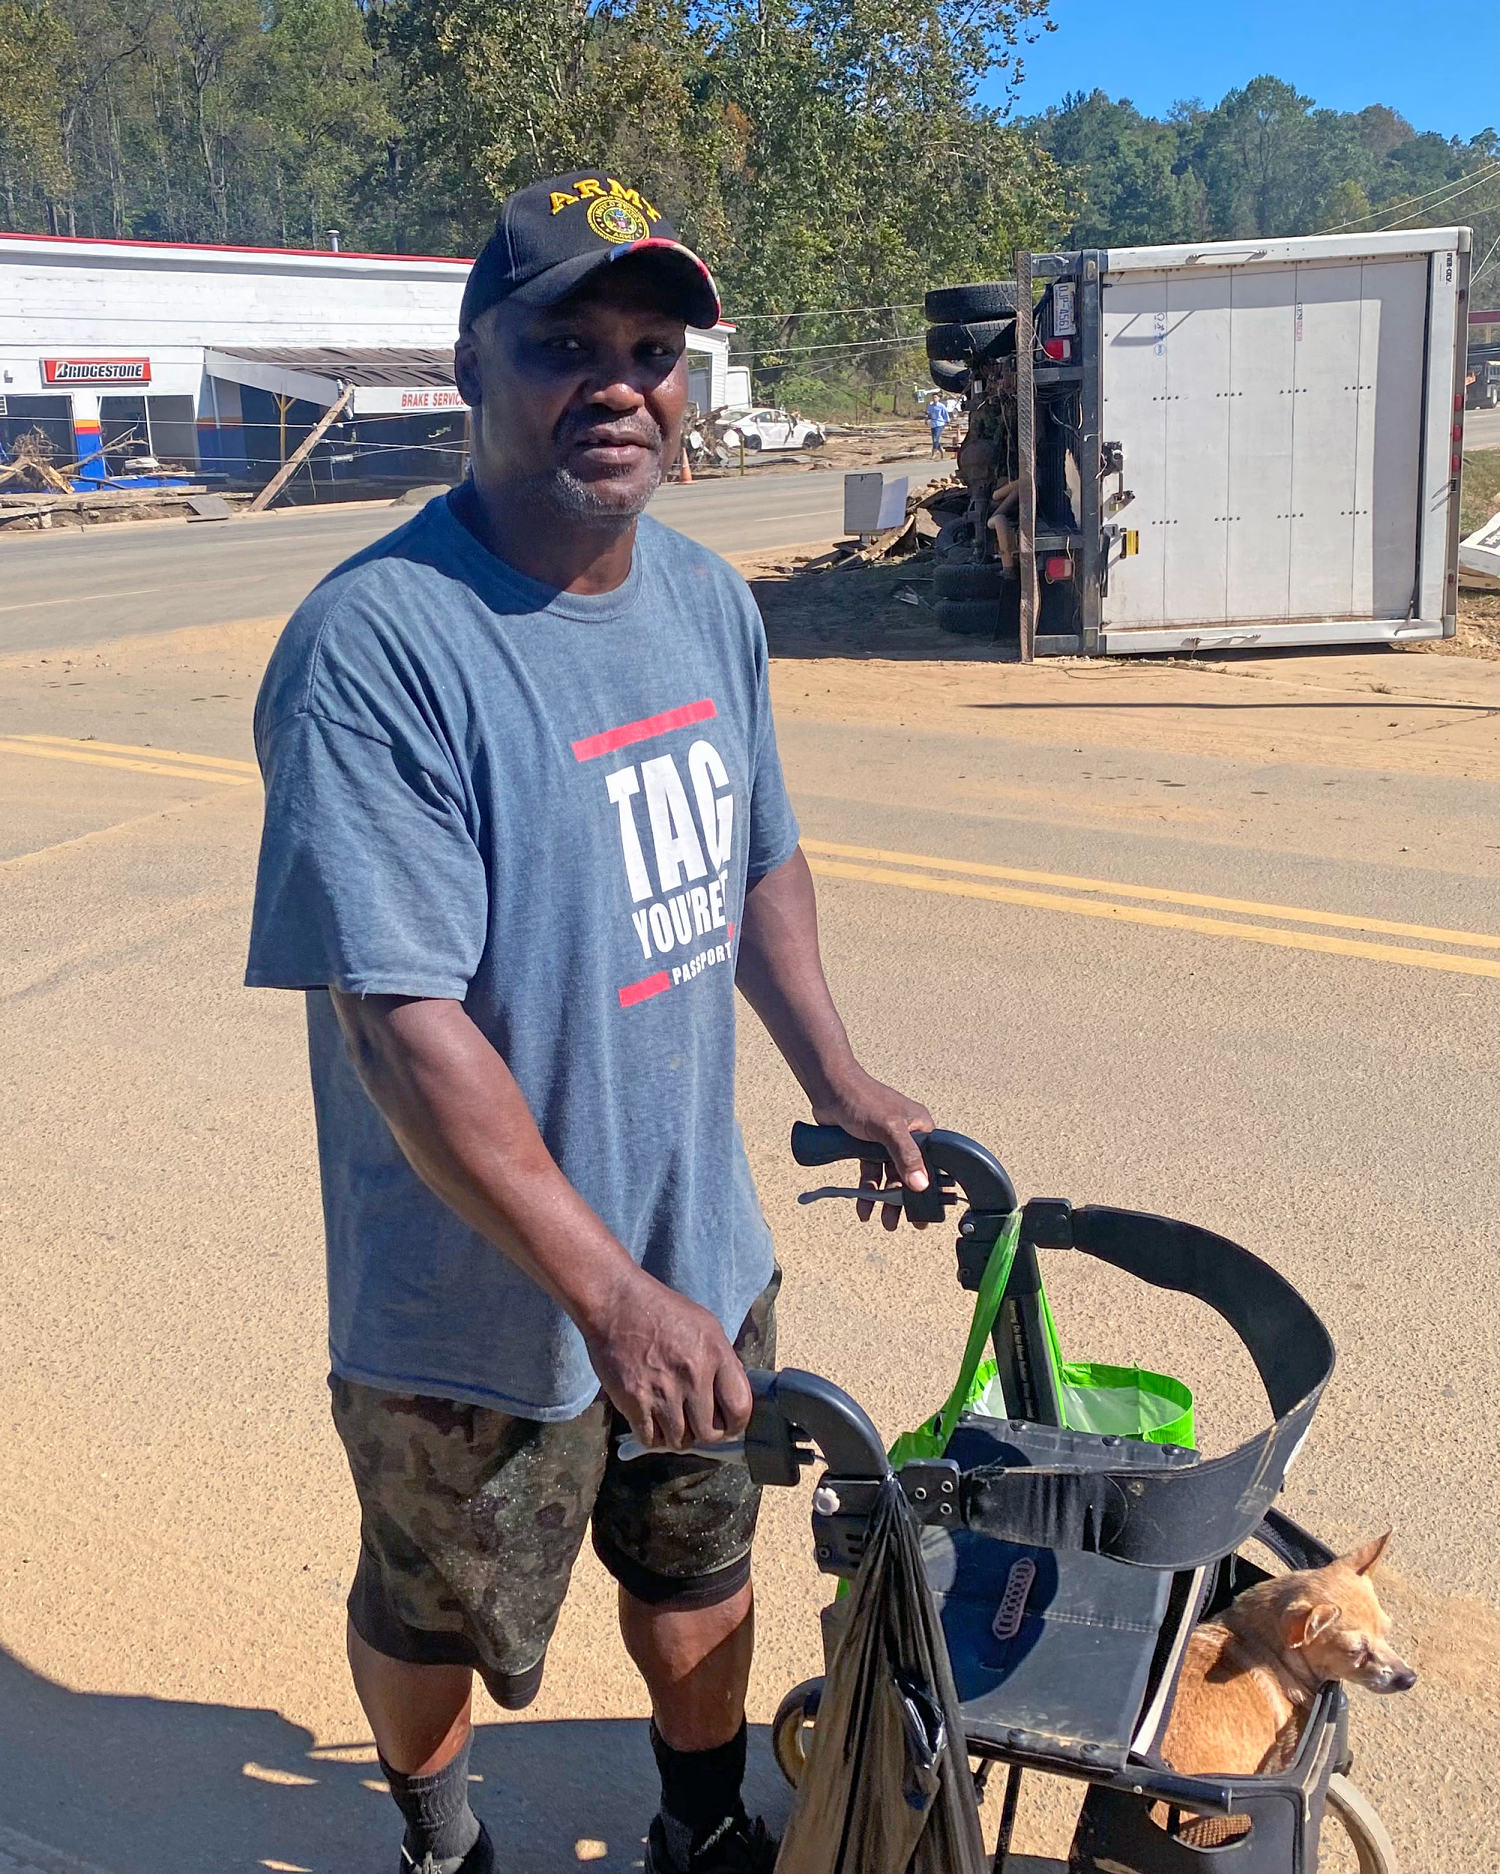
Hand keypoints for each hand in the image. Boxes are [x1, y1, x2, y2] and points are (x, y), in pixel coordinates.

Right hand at [582, 1267, 752, 1451]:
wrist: (616, 1303)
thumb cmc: (662, 1312)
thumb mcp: (705, 1326)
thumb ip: (722, 1362)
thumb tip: (731, 1398)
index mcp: (715, 1354)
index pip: (740, 1408)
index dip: (736, 1424)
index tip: (727, 1425)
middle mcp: (692, 1375)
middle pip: (709, 1433)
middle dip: (704, 1434)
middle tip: (695, 1424)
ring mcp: (662, 1391)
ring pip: (679, 1441)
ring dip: (677, 1436)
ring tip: (671, 1419)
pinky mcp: (634, 1401)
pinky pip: (650, 1439)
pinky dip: (652, 1436)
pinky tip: (651, 1419)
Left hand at [812, 1070, 935, 1231]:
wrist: (829, 1088)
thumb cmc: (862, 1098)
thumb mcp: (888, 1128)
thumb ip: (905, 1156)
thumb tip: (921, 1184)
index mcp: (920, 1128)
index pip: (931, 1162)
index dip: (929, 1187)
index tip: (928, 1210)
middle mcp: (905, 1136)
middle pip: (908, 1174)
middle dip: (904, 1199)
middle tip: (904, 1222)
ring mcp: (884, 1142)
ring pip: (888, 1177)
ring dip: (884, 1199)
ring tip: (883, 1221)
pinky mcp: (865, 1147)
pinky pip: (870, 1173)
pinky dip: (867, 1190)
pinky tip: (863, 1206)